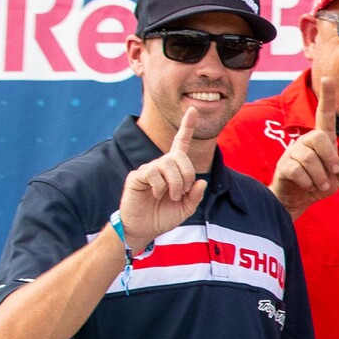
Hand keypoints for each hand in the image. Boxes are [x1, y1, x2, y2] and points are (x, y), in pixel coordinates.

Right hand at [118, 113, 206, 250]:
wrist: (143, 229)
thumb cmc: (163, 217)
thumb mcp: (186, 208)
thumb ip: (195, 196)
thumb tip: (201, 182)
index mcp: (174, 170)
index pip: (180, 144)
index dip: (187, 127)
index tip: (193, 110)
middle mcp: (161, 165)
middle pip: (180, 157)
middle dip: (187, 175)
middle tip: (181, 193)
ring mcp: (148, 169)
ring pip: (168, 165)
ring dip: (175, 184)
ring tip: (170, 196)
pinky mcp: (137, 176)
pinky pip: (153, 173)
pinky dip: (160, 187)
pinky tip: (155, 194)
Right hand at [271, 102, 338, 214]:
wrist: (298, 201)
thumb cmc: (319, 185)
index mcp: (322, 140)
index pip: (325, 115)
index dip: (327, 98)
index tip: (328, 78)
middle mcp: (306, 141)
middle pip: (319, 137)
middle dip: (330, 158)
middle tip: (333, 173)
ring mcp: (292, 152)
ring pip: (309, 157)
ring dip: (320, 177)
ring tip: (321, 185)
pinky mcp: (283, 165)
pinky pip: (298, 170)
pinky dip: (309, 182)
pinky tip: (308, 186)